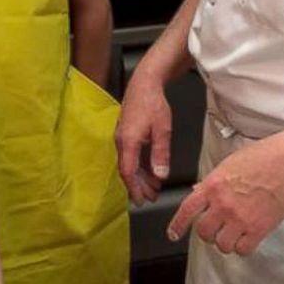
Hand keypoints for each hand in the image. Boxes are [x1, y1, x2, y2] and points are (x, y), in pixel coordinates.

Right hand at [115, 70, 171, 203]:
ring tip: (153, 187)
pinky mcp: (126, 132)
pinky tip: (150, 170)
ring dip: (140, 176)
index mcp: (128, 141)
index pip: (128, 172)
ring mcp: (122, 136)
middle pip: (127, 169)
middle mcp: (121, 141)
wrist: (145, 82)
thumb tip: (160, 176)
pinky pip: (130, 154)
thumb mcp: (162, 130)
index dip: (134, 188)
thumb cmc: (154, 104)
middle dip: (138, 186)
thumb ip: (160, 154)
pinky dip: (139, 165)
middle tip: (151, 198)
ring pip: (129, 162)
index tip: (141, 201)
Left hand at [166, 133, 283, 254]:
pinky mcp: (259, 228)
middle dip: (207, 233)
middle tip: (214, 229)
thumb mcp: (228, 164)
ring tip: (232, 233)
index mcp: (213, 184)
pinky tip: (246, 237)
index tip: (174, 233)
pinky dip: (242, 247)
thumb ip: (211, 182)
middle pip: (203, 231)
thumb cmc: (262, 157)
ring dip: (225, 241)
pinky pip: (243, 249)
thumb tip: (198, 192)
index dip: (177, 224)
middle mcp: (223, 203)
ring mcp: (240, 218)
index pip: (187, 209)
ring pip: (221, 245)